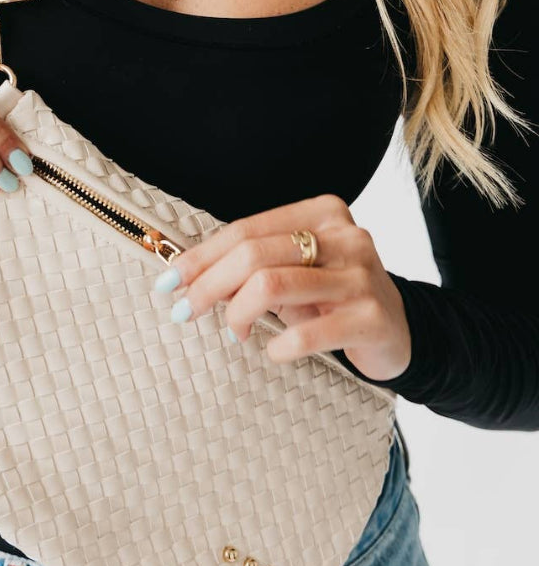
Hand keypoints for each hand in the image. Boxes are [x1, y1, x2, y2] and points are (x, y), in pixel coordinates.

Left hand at [153, 194, 411, 381]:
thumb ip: (248, 269)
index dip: (201, 257)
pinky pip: (308, 333)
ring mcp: (362, 275)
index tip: (169, 282)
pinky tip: (274, 351)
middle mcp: (345, 236)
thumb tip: (188, 279)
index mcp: (321, 214)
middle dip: (209, 285)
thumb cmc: (331, 299)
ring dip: (238, 313)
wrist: (397, 331)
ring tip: (236, 332)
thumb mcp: (290, 275)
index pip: (246, 230)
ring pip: (272, 285)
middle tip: (187, 312)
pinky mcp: (372, 316)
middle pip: (254, 254)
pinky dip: (279, 346)